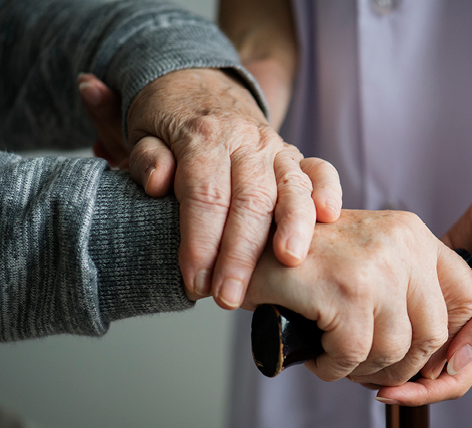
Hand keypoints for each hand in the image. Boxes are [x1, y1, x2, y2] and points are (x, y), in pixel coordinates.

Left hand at [78, 70, 341, 307]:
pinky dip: (327, 190)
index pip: (205, 195)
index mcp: (204, 136)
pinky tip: (329, 217)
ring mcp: (275, 148)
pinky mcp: (295, 156)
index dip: (200, 242)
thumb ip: (147, 158)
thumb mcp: (143, 132)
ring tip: (289, 262)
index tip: (194, 282)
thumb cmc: (169, 121)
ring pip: (290, 187)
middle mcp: (245, 140)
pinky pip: (319, 169)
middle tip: (229, 297)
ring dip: (293, 226)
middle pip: (249, 199)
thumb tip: (159, 182)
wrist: (199, 87)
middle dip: (240, 253)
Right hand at [243, 209, 471, 386]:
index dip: (450, 337)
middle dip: (402, 365)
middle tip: (369, 369)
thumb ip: (407, 285)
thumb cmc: (305, 259)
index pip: (467, 295)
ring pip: (394, 350)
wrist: (246, 244)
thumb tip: (441, 350)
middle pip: (433, 333)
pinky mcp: (344, 291)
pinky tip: (318, 357)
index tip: (420, 355)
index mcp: (412, 233)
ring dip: (363, 369)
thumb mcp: (367, 256)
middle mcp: (401, 244)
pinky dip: (334, 368)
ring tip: (337, 359)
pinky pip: (353, 355)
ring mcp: (375, 266)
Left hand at [376, 158, 471, 405]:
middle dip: (398, 369)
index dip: (420, 392)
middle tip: (358, 367)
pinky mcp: (448, 259)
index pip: (453, 376)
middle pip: (430, 357)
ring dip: (395, 332)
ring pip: (420, 323)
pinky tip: (374, 291)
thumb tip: (453, 366)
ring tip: (359, 333)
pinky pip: (417, 283)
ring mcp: (458, 288)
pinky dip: (398, 292)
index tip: (382, 394)